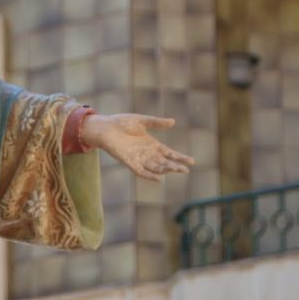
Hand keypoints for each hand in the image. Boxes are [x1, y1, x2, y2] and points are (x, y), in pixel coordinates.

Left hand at [80, 114, 195, 181]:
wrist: (105, 127)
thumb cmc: (122, 122)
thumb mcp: (142, 121)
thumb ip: (157, 122)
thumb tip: (173, 122)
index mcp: (153, 144)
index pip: (170, 153)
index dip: (180, 157)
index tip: (192, 162)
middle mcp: (147, 154)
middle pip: (165, 162)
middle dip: (175, 166)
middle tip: (186, 169)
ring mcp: (139, 159)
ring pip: (156, 168)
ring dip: (165, 170)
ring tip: (176, 169)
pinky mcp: (129, 162)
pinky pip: (141, 172)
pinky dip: (150, 175)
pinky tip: (159, 178)